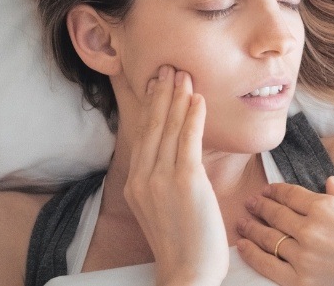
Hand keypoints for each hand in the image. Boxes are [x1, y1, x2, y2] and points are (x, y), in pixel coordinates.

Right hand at [124, 65, 228, 285]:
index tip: (156, 83)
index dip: (151, 105)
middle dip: (162, 93)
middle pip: (153, 125)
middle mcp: (143, 176)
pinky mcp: (184, 181)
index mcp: (136, 181)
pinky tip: (197, 99)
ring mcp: (161, 178)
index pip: (144, 134)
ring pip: (169, 128)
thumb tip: (174, 146)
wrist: (187, 272)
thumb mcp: (160, 204)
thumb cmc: (181, 238)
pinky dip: (193, 117)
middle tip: (168, 67)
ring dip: (177, 97)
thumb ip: (161, 175)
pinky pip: (188, 141)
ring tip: (183, 74)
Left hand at [236, 177, 333, 285]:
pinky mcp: (303, 282)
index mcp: (326, 207)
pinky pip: (269, 266)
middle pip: (275, 214)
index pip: (290, 194)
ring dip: (251, 228)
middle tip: (249, 202)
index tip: (266, 190)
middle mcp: (311, 229)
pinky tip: (243, 246)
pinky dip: (253, 254)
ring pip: (269, 238)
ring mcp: (305, 257)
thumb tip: (328, 181)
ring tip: (241, 222)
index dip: (275, 190)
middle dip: (260, 206)